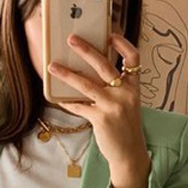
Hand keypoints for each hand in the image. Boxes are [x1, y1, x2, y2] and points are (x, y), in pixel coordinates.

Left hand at [47, 33, 150, 176]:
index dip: (122, 44)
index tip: (110, 34)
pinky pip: (79, 106)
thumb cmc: (125, 127)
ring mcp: (114, 106)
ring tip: (53, 66)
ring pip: (86, 84)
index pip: (133, 58)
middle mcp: (126, 93)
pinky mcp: (101, 119)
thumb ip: (116, 88)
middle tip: (71, 39)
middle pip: (104, 65)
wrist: (130, 154)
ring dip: (67, 74)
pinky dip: (67, 102)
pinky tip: (57, 98)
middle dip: (86, 50)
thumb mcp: (127, 104)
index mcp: (134, 87)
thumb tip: (89, 73)